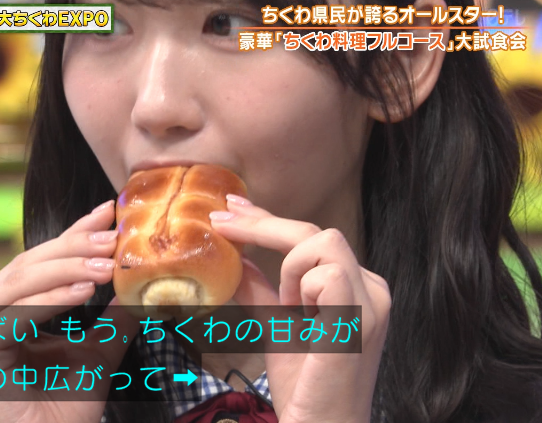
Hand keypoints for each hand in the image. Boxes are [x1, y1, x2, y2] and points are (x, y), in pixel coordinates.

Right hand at [0, 200, 138, 422]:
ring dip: (66, 268)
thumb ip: (113, 319)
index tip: (106, 212)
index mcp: (9, 309)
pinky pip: (14, 316)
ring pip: (20, 282)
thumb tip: (139, 288)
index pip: (43, 261)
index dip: (73, 234)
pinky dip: (48, 300)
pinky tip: (82, 291)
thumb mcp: (97, 351)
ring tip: (105, 264)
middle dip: (74, 247)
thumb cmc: (66, 409)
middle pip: (29, 264)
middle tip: (113, 237)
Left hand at [210, 195, 390, 422]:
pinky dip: (301, 289)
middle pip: (316, 232)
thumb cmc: (304, 385)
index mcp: (356, 286)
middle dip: (263, 224)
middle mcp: (372, 288)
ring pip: (323, 242)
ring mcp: (373, 301)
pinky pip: (326, 273)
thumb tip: (235, 256)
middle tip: (221, 222)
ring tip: (288, 310)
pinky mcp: (362, 316)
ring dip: (289, 270)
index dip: (270, 220)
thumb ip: (259, 290)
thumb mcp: (274, 326)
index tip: (233, 209)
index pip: (312, 238)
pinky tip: (301, 317)